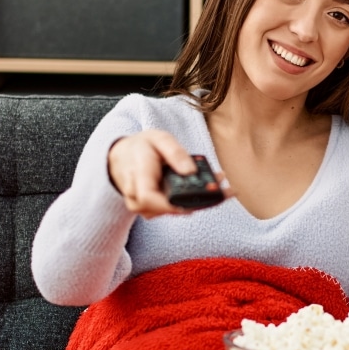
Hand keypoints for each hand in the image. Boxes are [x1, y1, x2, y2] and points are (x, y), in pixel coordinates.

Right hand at [107, 130, 228, 218]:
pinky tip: (208, 189)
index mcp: (138, 177)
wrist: (122, 158)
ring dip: (199, 200)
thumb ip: (175, 153)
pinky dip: (191, 200)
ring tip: (222, 186)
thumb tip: (191, 171)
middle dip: (200, 201)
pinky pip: (173, 209)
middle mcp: (138, 198)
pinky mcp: (152, 211)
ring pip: (174, 211)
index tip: (200, 200)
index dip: (175, 205)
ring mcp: (144, 208)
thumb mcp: (158, 139)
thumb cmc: (141, 147)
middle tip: (226, 191)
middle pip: (169, 209)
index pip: (150, 198)